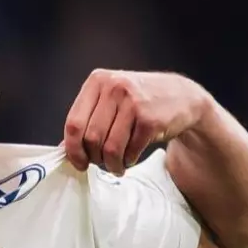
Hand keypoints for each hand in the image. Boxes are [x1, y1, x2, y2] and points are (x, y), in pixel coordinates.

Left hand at [64, 69, 210, 174]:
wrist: (182, 96)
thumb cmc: (140, 100)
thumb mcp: (111, 99)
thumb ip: (88, 118)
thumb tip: (65, 147)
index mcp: (97, 81)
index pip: (73, 123)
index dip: (72, 149)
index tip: (78, 162)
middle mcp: (114, 87)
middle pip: (90, 138)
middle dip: (94, 158)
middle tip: (100, 163)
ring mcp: (133, 102)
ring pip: (110, 148)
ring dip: (111, 164)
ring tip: (116, 166)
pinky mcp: (150, 119)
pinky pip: (130, 151)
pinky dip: (128, 161)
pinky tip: (130, 158)